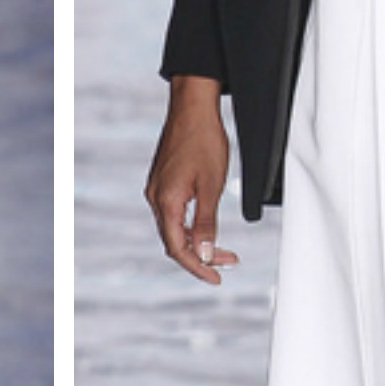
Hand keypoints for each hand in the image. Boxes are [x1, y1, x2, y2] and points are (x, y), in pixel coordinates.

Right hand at [147, 77, 238, 283]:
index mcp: (166, 202)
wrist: (192, 107)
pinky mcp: (162, 181)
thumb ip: (206, 222)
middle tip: (229, 263)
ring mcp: (157, 189)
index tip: (216, 278)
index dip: (197, 267)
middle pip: (174, 241)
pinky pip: (173, 214)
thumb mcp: (212, 185)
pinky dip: (190, 226)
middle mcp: (155, 198)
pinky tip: (206, 227)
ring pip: (174, 228)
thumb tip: (203, 253)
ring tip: (223, 248)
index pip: (178, 248)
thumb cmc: (205, 141)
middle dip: (201, 256)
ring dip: (197, 241)